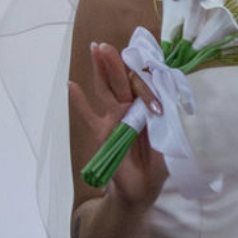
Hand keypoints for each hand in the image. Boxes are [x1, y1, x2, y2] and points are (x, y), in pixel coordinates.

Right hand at [67, 40, 166, 211]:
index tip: (141, 69)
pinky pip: (88, 115)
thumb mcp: (167, 145)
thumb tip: (162, 106)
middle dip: (114, 63)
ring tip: (95, 50)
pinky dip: (79, 102)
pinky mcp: (102, 131)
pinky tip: (71, 84)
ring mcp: (115, 118)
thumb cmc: (157, 167)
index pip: (144, 86)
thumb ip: (163, 126)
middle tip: (106, 46)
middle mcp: (132, 109)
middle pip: (122, 81)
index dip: (142, 80)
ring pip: (106, 89)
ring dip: (100, 70)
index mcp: (149, 109)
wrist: (140, 191)